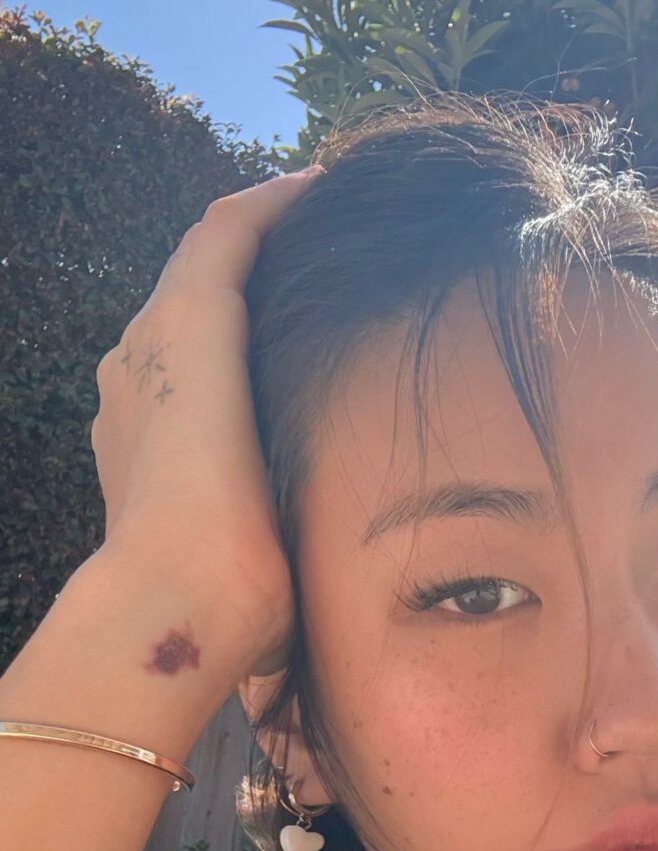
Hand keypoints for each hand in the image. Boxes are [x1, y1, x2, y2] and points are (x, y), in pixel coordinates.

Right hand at [89, 168, 322, 675]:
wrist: (183, 599)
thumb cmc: (218, 618)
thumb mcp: (243, 586)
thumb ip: (263, 581)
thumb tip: (297, 664)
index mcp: (145, 444)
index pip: (192, 377)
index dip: (243, 349)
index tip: (298, 336)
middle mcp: (136, 382)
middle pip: (194, 307)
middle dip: (256, 278)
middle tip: (322, 256)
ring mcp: (155, 344)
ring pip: (210, 258)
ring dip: (267, 228)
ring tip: (327, 210)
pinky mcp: (192, 315)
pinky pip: (232, 231)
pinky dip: (276, 203)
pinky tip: (323, 186)